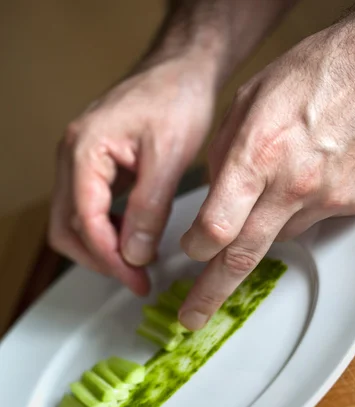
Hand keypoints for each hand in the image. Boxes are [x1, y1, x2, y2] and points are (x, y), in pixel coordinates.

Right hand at [49, 58, 214, 294]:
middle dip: (100, 259)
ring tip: (137, 264)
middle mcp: (72, 156)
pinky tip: (133, 239)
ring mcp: (78, 161)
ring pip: (73, 221)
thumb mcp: (169, 157)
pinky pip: (87, 208)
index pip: (85, 221)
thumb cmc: (176, 100)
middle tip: (136, 280)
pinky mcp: (92, 166)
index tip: (137, 280)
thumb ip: (149, 209)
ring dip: (101, 248)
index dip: (110, 258)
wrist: (180, 71)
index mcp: (85, 150)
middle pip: (66, 228)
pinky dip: (106, 231)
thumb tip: (133, 254)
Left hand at [179, 18, 354, 329]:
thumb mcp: (248, 101)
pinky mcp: (354, 203)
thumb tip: (212, 198)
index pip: (216, 228)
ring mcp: (328, 197)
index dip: (195, 247)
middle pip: (242, 257)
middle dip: (211, 293)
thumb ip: (223, 156)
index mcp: (258, 154)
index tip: (190, 249)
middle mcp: (294, 184)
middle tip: (192, 317)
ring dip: (262, 230)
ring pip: (279, 238)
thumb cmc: (314, 71)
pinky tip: (302, 183)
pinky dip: (297, 213)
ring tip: (271, 193)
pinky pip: (312, 223)